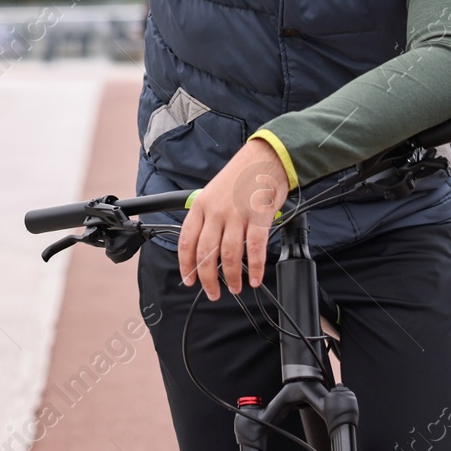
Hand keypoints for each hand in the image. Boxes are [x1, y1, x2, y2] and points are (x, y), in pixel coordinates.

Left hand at [177, 139, 289, 300]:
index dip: (186, 265)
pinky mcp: (258, 217)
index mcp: (200, 206)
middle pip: (206, 254)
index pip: (186, 242)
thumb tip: (204, 249)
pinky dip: (256, 268)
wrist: (264, 158)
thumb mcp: (213, 193)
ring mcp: (237, 215)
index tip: (189, 280)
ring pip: (230, 255)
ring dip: (232, 277)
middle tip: (212, 292)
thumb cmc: (239, 177)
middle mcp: (216, 212)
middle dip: (207, 279)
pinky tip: (256, 279)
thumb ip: (207, 219)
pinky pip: (255, 249)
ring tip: (234, 288)